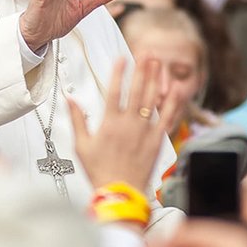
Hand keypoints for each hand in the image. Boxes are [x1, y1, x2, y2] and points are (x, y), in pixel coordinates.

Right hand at [69, 58, 181, 190]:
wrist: (120, 193)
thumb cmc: (100, 171)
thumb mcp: (81, 146)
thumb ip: (77, 120)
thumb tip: (70, 100)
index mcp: (110, 123)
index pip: (115, 90)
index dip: (119, 72)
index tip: (122, 58)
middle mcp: (129, 124)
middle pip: (137, 90)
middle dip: (142, 69)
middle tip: (146, 53)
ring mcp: (145, 131)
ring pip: (152, 100)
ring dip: (156, 80)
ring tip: (159, 64)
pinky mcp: (157, 141)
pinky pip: (168, 118)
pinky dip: (173, 103)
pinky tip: (176, 91)